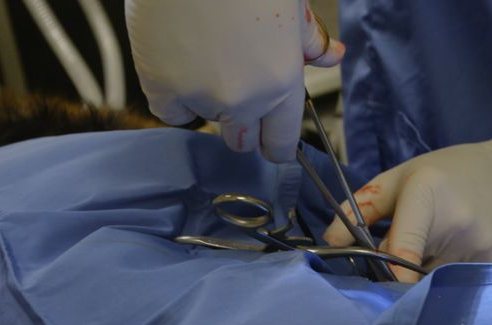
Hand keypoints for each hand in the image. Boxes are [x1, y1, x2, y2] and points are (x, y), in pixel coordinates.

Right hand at [126, 0, 343, 161]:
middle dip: (242, 123)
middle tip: (237, 86)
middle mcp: (242, 99)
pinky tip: (181, 62)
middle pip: (241, 141)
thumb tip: (331, 57)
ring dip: (208, 101)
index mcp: (280, 83)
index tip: (269, 139)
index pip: (279, 143)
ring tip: (208, 54)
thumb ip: (310, 42)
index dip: (274, 143)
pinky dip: (175, 96)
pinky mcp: (161, 87)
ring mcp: (199, 96)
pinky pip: (171, 112)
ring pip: (206, 120)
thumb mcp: (292, 7)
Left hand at [323, 127, 491, 281]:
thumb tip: (330, 244)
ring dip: (423, 283)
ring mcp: (481, 247)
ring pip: (437, 284)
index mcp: (427, 194)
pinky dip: (450, 287)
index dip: (388, 277)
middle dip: (398, 278)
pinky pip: (462, 289)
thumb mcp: (400, 177)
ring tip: (427, 262)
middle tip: (391, 272)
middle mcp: (458, 223)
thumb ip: (361, 208)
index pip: (404, 250)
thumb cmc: (446, 174)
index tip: (376, 291)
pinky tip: (452, 266)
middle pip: (415, 273)